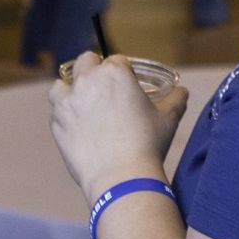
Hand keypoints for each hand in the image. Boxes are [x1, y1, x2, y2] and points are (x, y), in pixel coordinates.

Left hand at [49, 53, 189, 201]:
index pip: (117, 60)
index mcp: (115, 73)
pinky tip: (77, 127)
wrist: (121, 178)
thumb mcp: (168, 118)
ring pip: (61, 85)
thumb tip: (183, 91)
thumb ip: (176, 99)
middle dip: (93, 69)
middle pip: (85, 61)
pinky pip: (56, 112)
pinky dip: (65, 115)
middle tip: (103, 88)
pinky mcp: (56, 123)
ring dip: (70, 90)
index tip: (126, 83)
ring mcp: (67, 102)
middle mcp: (87, 81)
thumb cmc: (147, 144)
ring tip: (82, 104)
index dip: (123, 71)